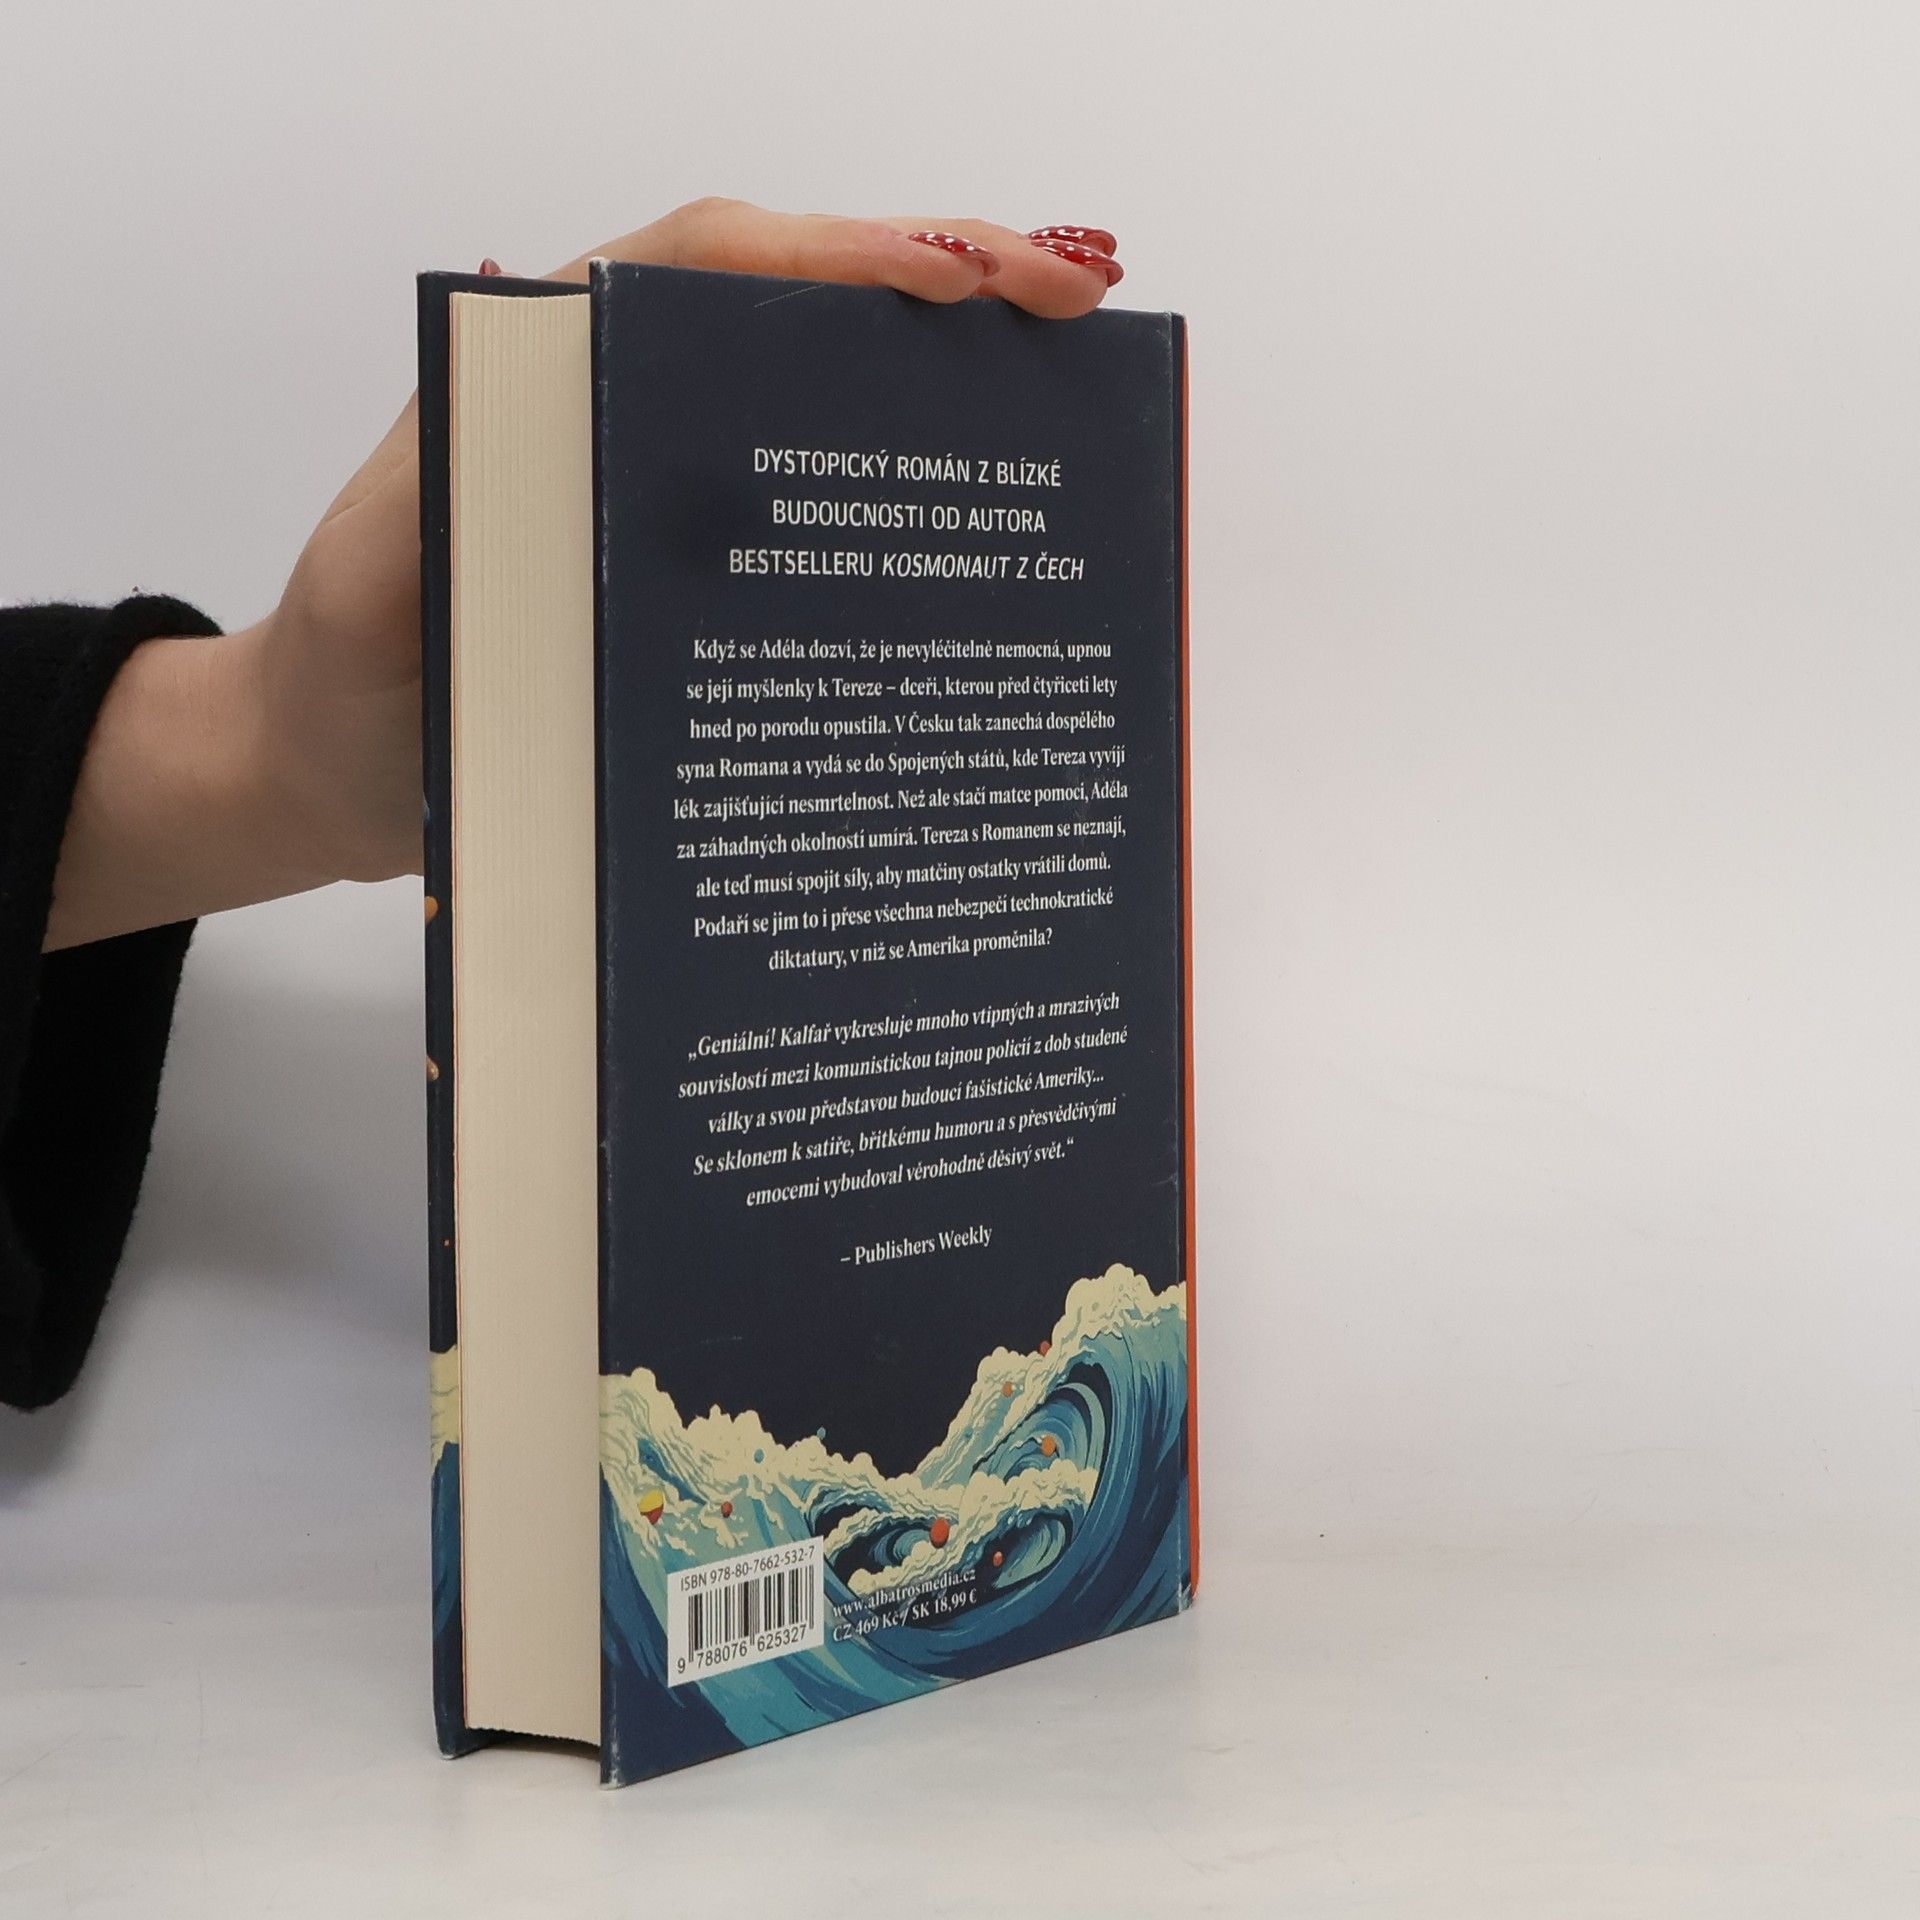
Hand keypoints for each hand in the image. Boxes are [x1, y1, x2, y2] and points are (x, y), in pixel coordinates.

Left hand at [47, 203, 1125, 948]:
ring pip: (831, 414)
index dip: (851, 255)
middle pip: (805, 316)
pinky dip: (907, 521)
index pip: (716, 265)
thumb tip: (572, 399)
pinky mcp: (704, 586)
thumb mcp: (378, 577)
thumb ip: (450, 496)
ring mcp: (681, 503)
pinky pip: (821, 532)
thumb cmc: (348, 674)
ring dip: (950, 395)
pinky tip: (987, 548)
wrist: (333, 777)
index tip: (975, 274)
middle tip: (1079, 306)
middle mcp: (636, 417)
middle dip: (951, 291)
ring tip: (1074, 399)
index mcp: (560, 377)